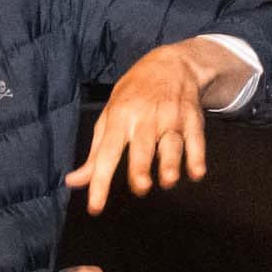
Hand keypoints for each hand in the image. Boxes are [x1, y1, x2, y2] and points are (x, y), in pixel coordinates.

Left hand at [67, 42, 236, 212]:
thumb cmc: (133, 95)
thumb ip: (95, 154)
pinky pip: (196, 141)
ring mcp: (171, 119)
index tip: (95, 207)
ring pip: (171, 144)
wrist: (171, 64)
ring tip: (168, 181)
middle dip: (141, 166)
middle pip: (142, 146)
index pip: (106, 153)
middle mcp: (145, 119)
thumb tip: (74, 182)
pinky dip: (197, 157)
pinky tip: (196, 173)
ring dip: (170, 163)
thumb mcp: (109, 116)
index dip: (100, 181)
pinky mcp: (192, 120)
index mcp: (119, 119)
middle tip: (141, 187)